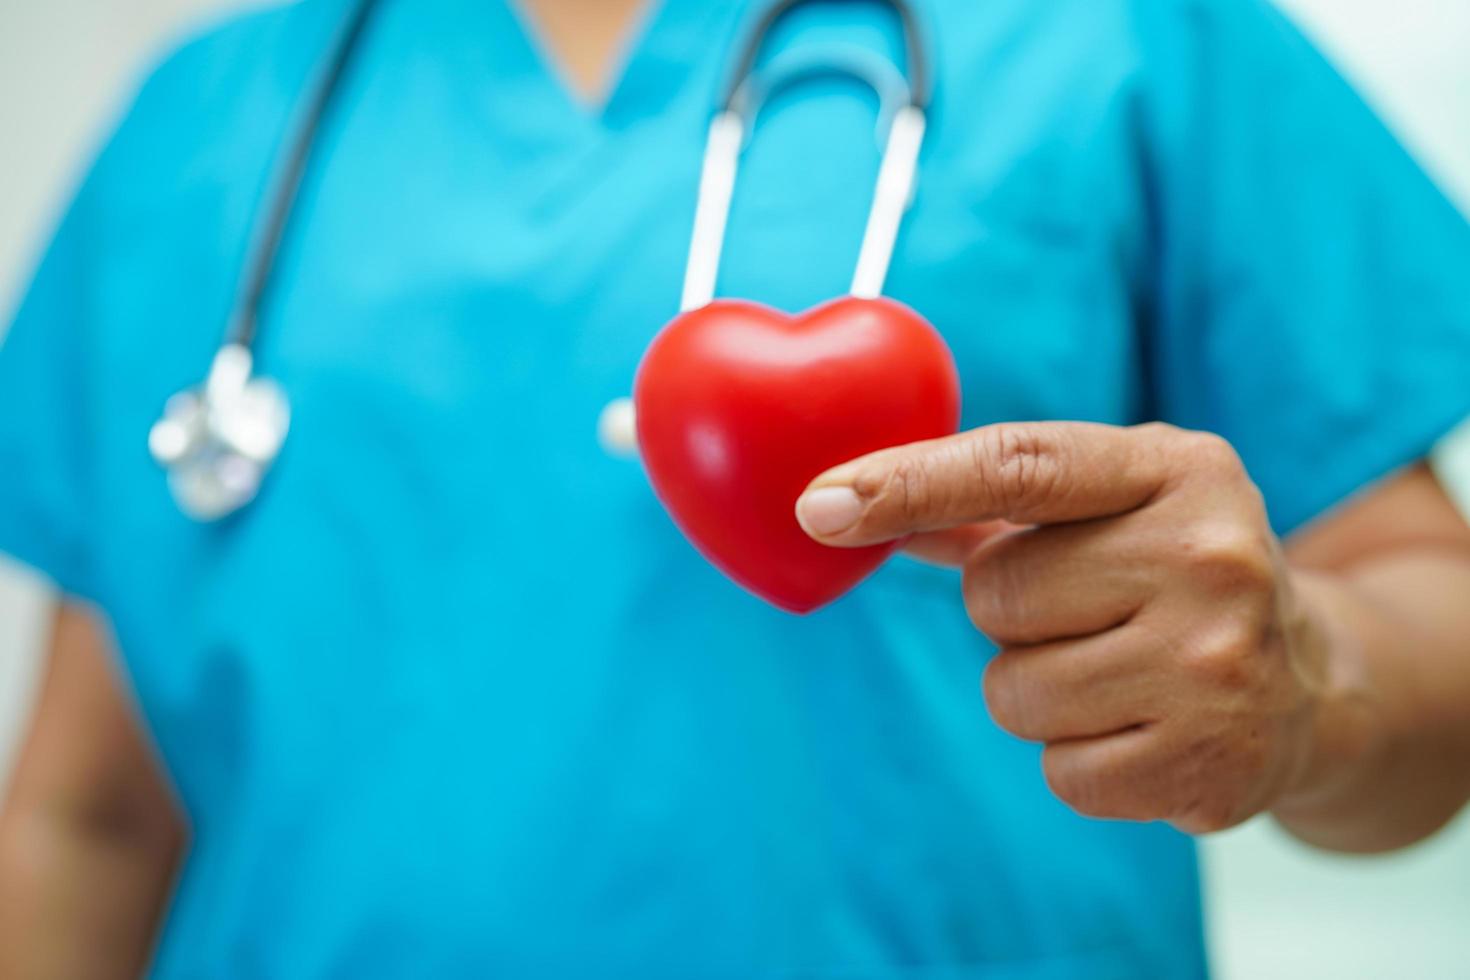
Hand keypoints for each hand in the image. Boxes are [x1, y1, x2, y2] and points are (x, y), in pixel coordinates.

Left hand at [796, 421, 1331, 832]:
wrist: (1308, 682)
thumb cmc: (1170, 572)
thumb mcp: (1109, 504)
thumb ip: (983, 501)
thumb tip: (843, 504)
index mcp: (1176, 469)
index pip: (1018, 466)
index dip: (909, 484)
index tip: (818, 506)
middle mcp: (1212, 555)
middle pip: (995, 596)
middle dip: (1013, 613)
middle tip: (1090, 612)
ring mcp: (1218, 663)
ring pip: (1013, 691)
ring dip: (1038, 690)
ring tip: (1116, 670)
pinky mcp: (1210, 761)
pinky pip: (1057, 771)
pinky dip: (1078, 757)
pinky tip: (1140, 726)